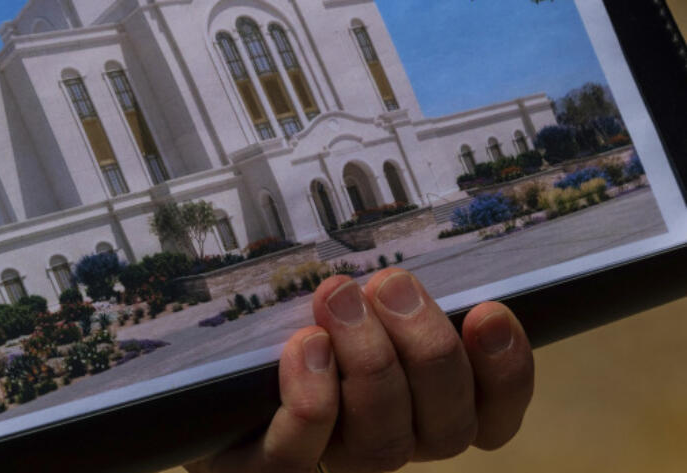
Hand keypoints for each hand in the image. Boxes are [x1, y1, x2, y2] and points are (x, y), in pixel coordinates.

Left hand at [186, 270, 533, 472]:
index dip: (505, 374)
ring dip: (369, 364)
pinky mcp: (258, 469)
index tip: (490, 310)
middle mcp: (382, 441)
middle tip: (390, 284)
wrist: (184, 376)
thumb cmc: (272, 316)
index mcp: (414, 405)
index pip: (488, 415)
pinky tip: (304, 347)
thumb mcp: (333, 290)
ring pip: (381, 444)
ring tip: (338, 298)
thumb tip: (409, 241)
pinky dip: (309, 398)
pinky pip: (296, 458)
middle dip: (427, 350)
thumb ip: (378, 283)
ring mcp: (325, 462)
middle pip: (442, 427)